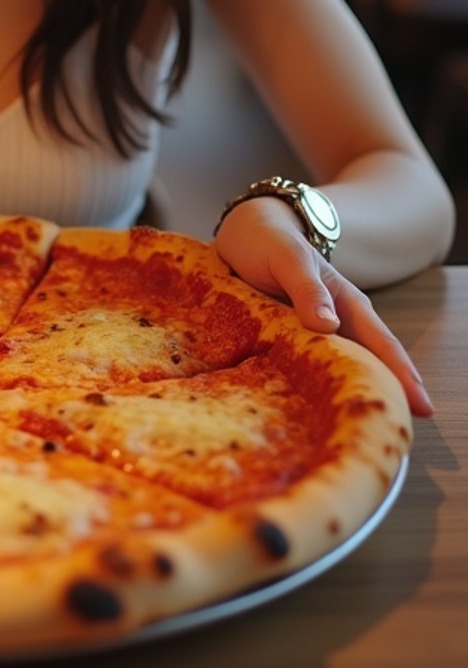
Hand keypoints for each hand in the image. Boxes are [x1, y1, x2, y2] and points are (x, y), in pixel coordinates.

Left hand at [214, 197, 433, 418]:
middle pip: (367, 367)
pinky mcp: (285, 344)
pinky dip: (311, 394)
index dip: (402, 375)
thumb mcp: (288, 257)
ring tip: (357, 435)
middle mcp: (335, 324)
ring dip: (347, 399)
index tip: (422, 408)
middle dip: (383, 399)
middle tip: (394, 436)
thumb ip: (307, 288)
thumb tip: (328, 325)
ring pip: (336, 374)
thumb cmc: (271, 240)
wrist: (244, 230)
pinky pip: (303, 373)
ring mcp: (312, 337)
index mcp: (346, 304)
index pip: (381, 344)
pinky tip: (310, 419)